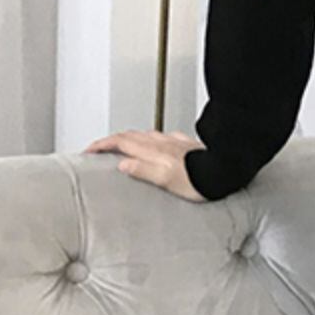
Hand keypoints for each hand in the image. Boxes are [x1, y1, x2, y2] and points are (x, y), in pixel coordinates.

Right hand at [82, 129, 206, 200]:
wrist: (225, 170)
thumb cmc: (200, 180)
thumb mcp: (166, 180)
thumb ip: (143, 171)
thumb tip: (122, 164)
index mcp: (153, 151)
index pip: (120, 142)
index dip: (102, 145)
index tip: (89, 150)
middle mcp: (161, 143)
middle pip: (129, 136)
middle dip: (110, 140)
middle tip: (99, 148)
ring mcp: (172, 142)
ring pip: (144, 134)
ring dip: (128, 138)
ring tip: (121, 145)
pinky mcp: (184, 144)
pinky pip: (160, 137)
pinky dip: (149, 139)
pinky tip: (154, 144)